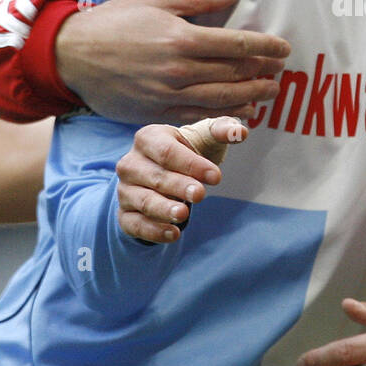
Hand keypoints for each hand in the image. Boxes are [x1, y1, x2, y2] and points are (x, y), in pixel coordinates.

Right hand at [56, 0, 290, 123]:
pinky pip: (199, 117)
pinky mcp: (157, 112)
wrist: (71, 54)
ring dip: (251, 96)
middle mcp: (178, 69)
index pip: (237, 45)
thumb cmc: (113, 21)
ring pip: (222, 98)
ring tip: (270, 93)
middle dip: (263, 72)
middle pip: (234, 73)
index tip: (284, 48)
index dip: (265, 47)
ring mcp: (168, 94)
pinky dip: (225, 116)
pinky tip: (242, 113)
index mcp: (181, 37)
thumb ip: (200, 0)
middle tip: (282, 70)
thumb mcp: (156, 1)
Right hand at [117, 116, 246, 243]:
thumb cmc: (186, 151)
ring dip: (163, 209)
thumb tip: (240, 133)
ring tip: (183, 215)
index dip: (192, 164)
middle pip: (156, 176)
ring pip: (144, 201)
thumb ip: (223, 131)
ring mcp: (125, 190)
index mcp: (148, 138)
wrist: (161, 174)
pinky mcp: (125, 214)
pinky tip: (174, 234)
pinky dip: (154, 231)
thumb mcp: (203, 137)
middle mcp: (131, 164)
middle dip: (179, 186)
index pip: (168, 151)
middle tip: (200, 195)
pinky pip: (136, 224)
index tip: (217, 177)